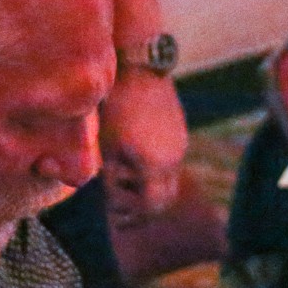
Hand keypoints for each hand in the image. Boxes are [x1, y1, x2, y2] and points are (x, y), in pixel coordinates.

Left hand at [99, 69, 186, 219]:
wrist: (141, 69)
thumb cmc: (117, 107)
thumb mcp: (107, 147)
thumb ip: (112, 178)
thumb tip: (113, 200)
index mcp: (155, 166)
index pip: (151, 207)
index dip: (133, 216)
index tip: (116, 218)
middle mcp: (173, 159)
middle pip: (165, 199)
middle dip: (143, 210)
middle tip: (122, 212)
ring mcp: (180, 145)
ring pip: (168, 180)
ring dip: (149, 190)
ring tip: (125, 186)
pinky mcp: (180, 132)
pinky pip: (170, 162)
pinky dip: (155, 173)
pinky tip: (134, 163)